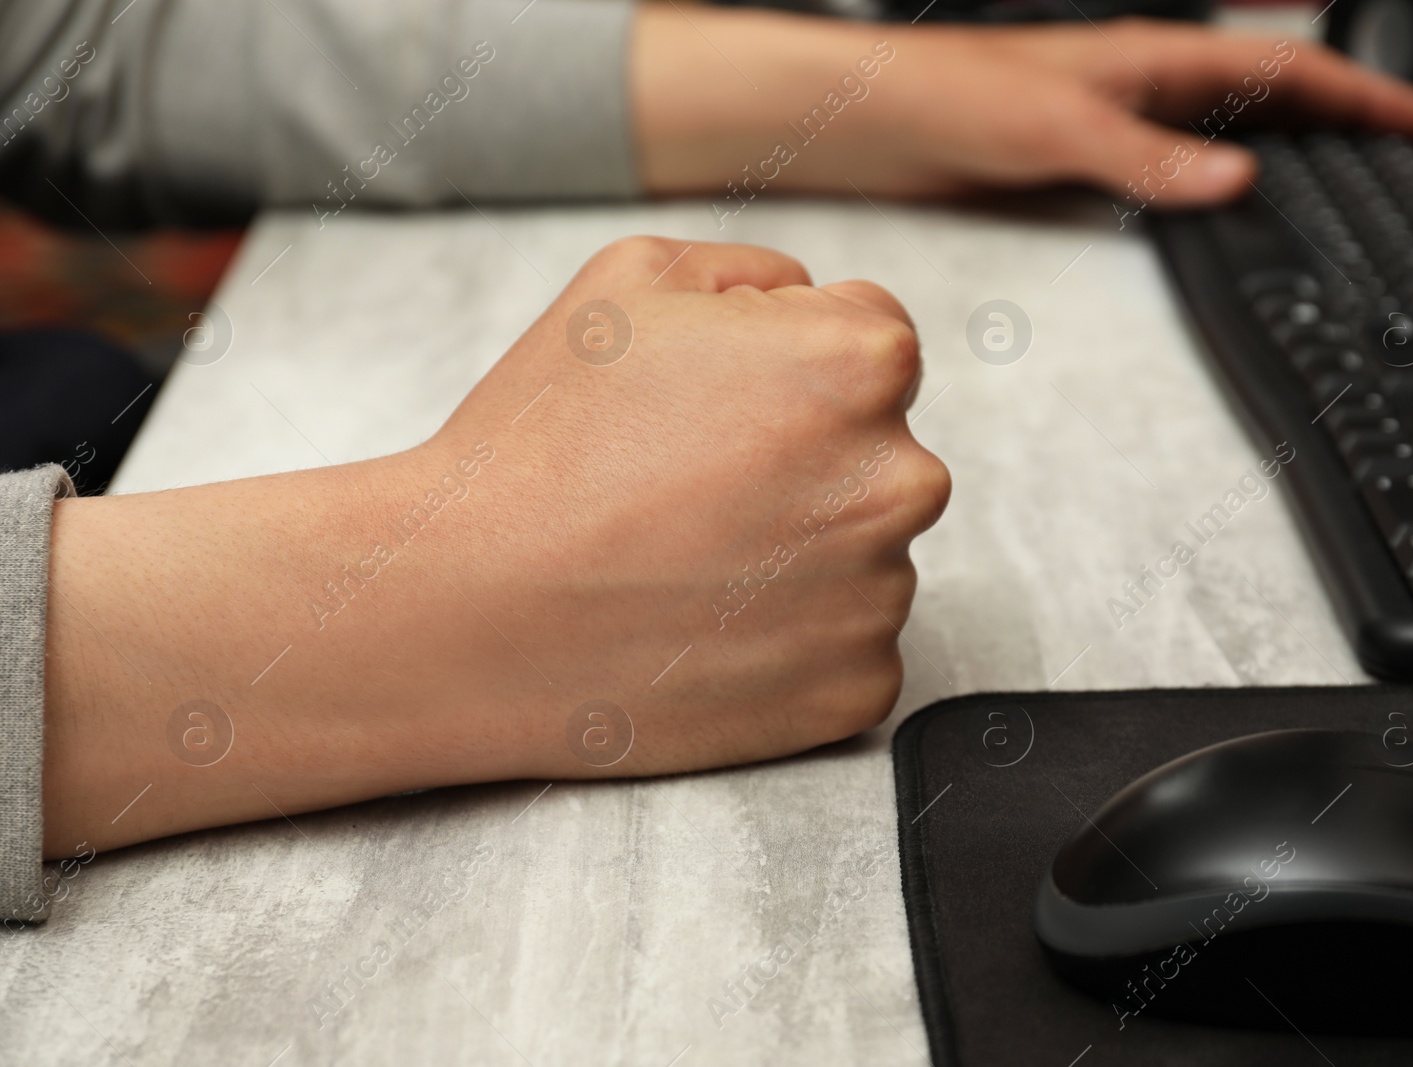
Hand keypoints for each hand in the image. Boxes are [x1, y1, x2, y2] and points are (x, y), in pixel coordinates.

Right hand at [42, 238, 948, 856]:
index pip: (876, 340)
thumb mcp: (632, 280)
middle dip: (808, 460)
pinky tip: (704, 625)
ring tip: (686, 561)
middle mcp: (897, 481)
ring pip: (863, 555)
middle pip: (878, 453)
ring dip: (801, 555)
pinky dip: (793, 642)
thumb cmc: (541, 442)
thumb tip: (806, 306)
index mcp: (863, 364)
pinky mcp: (854, 692)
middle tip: (692, 487)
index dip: (790, 361)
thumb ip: (755, 274)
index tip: (718, 403)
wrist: (471, 614)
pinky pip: (848, 649)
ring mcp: (881, 598)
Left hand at [632, 9, 1412, 207]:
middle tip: (1395, 145)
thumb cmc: (950, 95)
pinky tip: (1219, 207)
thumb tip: (1234, 179)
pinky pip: (1171, 166)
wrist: (875, 122)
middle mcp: (1140, 84)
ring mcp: (1114, 121)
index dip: (1352, 92)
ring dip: (1281, 146)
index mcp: (1151, 58)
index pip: (1278, 68)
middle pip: (1262, 94)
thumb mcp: (1061, 127)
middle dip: (1335, 116)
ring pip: (1221, 128)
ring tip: (1335, 176)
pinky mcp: (1079, 159)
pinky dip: (1214, 181)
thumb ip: (1148, 156)